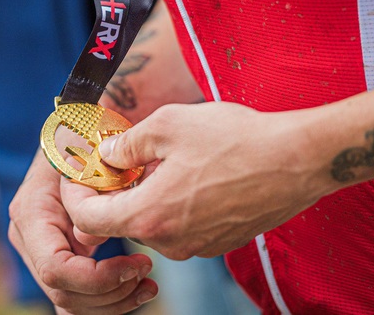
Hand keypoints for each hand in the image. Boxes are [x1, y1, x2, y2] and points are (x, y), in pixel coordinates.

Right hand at [9, 150, 157, 313]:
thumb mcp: (89, 159)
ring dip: (113, 302)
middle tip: (146, 274)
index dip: (98, 278)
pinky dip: (107, 299)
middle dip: (110, 294)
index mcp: (30, 214)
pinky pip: (76, 295)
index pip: (56, 269)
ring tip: (148, 285)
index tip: (136, 265)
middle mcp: (27, 238)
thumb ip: (92, 195)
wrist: (69, 136)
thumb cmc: (80, 141)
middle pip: (63, 294)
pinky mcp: (56, 259)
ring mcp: (38, 252)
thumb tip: (99, 235)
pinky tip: (136, 287)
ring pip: (69, 303)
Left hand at [61, 102, 328, 259]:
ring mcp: (197, 247)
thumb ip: (126, 145)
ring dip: (143, 196)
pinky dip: (170, 204)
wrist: (298, 159)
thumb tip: (106, 155)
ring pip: (151, 223)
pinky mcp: (218, 243)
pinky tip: (188, 174)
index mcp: (149, 216)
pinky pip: (179, 226)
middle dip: (111, 191)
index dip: (74, 193)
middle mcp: (170, 243)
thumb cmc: (234, 138)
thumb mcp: (167, 125)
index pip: (88, 219)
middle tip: (117, 158)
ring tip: (159, 161)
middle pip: (119, 221)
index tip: (78, 172)